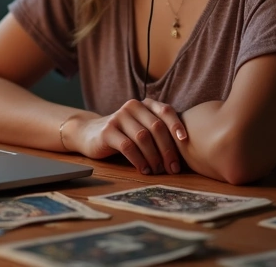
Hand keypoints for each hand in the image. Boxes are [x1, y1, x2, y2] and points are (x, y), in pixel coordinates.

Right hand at [63, 99, 187, 174]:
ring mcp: (118, 117)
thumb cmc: (123, 134)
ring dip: (154, 157)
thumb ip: (159, 130)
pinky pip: (128, 146)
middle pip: (156, 127)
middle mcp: (132, 107)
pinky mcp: (107, 131)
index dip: (177, 125)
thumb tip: (187, 149)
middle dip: (168, 150)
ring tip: (158, 171)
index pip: (165, 111)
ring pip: (143, 138)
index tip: (185, 142)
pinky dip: (139, 160)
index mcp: (144, 104)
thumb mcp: (141, 127)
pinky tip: (144, 170)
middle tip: (173, 168)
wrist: (89, 133)